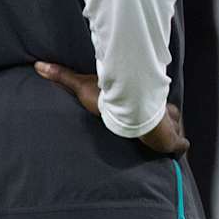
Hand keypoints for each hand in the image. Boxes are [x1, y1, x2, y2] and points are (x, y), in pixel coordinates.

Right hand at [33, 62, 189, 154]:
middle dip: (163, 123)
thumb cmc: (109, 100)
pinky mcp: (173, 139)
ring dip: (171, 135)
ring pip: (176, 129)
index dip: (151, 109)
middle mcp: (159, 109)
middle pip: (168, 115)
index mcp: (144, 99)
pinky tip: (173, 153)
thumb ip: (63, 77)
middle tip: (156, 133)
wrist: (132, 113)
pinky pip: (180, 145)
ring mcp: (170, 124)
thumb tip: (38, 65)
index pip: (149, 102)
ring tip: (164, 144)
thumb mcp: (83, 88)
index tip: (146, 115)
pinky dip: (177, 149)